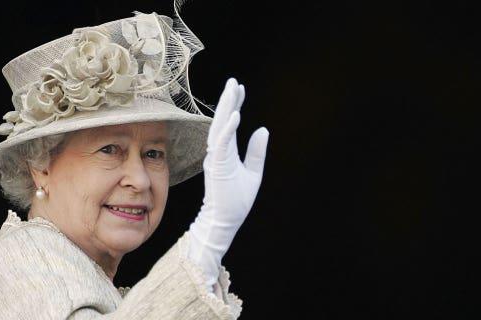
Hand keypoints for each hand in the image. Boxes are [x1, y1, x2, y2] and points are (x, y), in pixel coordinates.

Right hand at [188, 77, 268, 290]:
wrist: (224, 222)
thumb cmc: (236, 201)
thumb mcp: (254, 173)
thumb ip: (256, 152)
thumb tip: (263, 129)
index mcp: (226, 152)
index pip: (229, 123)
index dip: (234, 105)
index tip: (239, 88)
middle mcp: (219, 152)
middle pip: (222, 120)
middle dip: (228, 100)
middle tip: (233, 81)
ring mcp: (217, 158)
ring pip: (220, 127)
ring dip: (226, 108)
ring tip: (232, 89)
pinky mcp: (217, 166)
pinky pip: (222, 143)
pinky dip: (228, 128)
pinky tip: (235, 114)